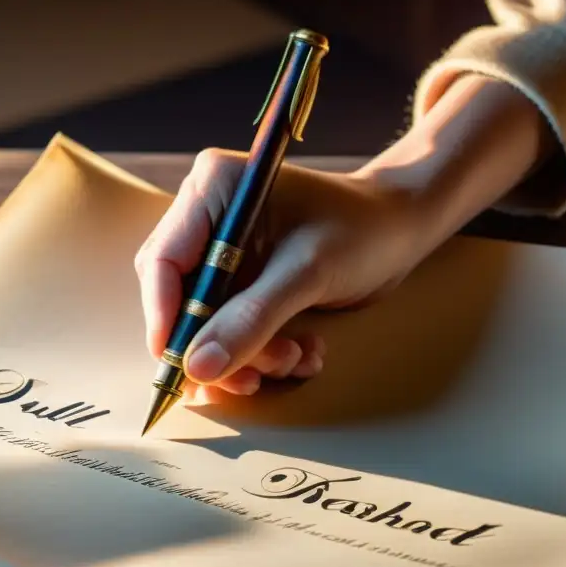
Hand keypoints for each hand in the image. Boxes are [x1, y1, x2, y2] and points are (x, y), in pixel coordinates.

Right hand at [134, 150, 443, 400]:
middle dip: (216, 344)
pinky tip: (305, 350)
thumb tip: (197, 368)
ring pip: (209, 323)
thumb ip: (251, 319)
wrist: (403, 230)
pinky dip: (265, 351)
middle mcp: (210, 217)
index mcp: (214, 189)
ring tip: (294, 358)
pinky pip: (235, 329)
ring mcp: (227, 251)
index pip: (162, 261)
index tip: (182, 366)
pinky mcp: (246, 279)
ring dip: (248, 355)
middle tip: (251, 377)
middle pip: (180, 298)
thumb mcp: (307, 273)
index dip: (166, 319)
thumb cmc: (362, 231)